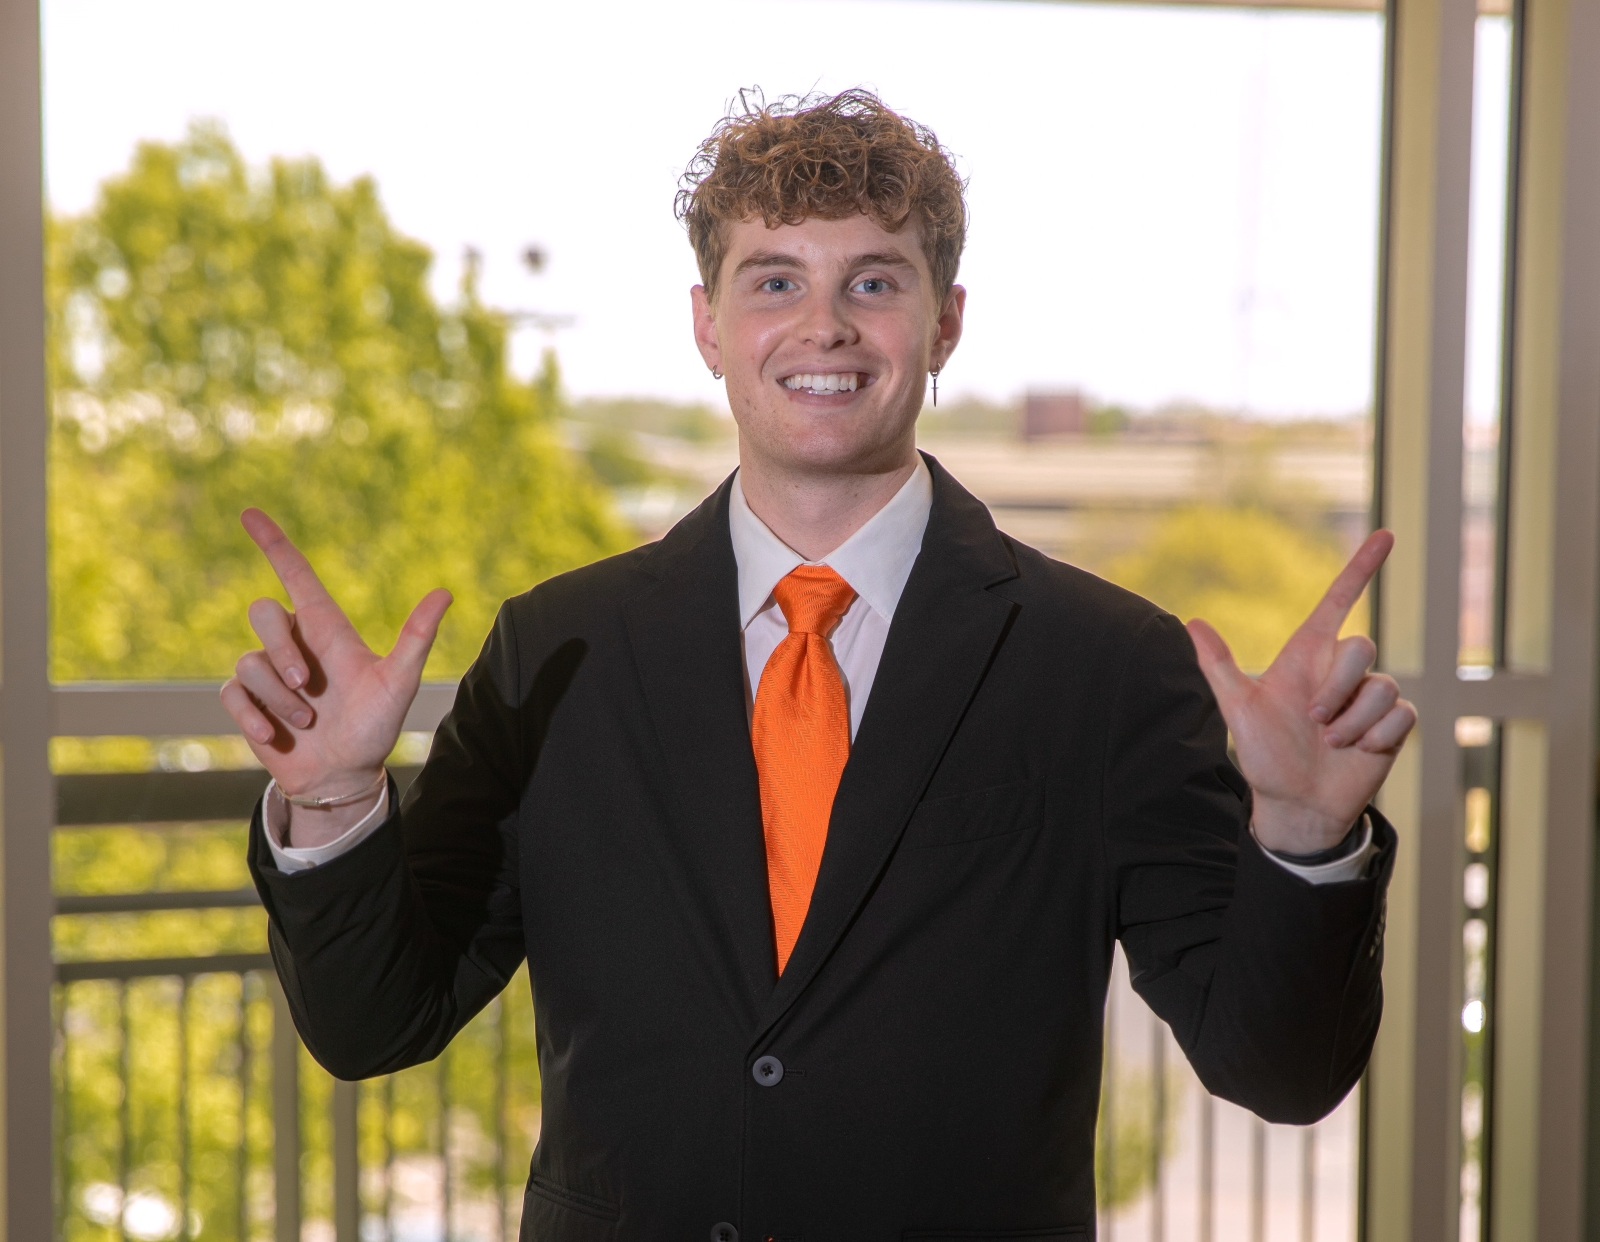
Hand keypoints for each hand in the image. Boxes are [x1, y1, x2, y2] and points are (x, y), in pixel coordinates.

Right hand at [220, 509, 451, 843]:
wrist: (345, 775)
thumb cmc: (375, 725)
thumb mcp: (400, 682)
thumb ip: (416, 638)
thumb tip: (445, 592)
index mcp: (327, 629)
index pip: (295, 574)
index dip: (273, 543)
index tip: (250, 512)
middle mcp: (295, 644)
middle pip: (263, 611)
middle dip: (282, 650)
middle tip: (310, 687)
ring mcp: (268, 673)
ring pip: (249, 661)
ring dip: (280, 698)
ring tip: (307, 722)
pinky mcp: (248, 702)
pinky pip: (231, 693)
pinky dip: (254, 717)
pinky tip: (275, 737)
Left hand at [1186, 529, 1415, 855]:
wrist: (1296, 803)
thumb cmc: (1265, 754)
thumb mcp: (1239, 710)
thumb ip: (1220, 667)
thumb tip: (1191, 623)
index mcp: (1308, 656)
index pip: (1339, 602)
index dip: (1361, 569)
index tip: (1386, 535)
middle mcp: (1341, 671)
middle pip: (1362, 646)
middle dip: (1337, 687)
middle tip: (1313, 720)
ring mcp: (1369, 697)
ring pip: (1383, 687)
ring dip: (1353, 722)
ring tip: (1329, 742)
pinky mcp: (1392, 724)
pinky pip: (1401, 715)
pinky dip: (1376, 737)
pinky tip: (1357, 752)